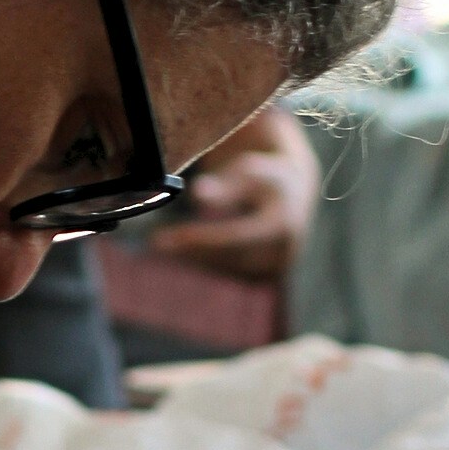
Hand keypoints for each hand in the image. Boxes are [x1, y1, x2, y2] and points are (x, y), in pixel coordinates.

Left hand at [150, 104, 317, 284]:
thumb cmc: (263, 177)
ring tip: (162, 243)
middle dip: (190, 250)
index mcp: (283, 224)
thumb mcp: (247, 171)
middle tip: (156, 243)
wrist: (291, 195)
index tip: (168, 238)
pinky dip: (202, 262)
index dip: (200, 239)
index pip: (234, 238)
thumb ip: (225, 185)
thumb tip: (198, 193)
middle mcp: (283, 253)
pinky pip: (227, 273)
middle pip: (226, 257)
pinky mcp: (263, 278)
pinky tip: (180, 250)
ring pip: (224, 268)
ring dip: (192, 258)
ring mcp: (274, 270)